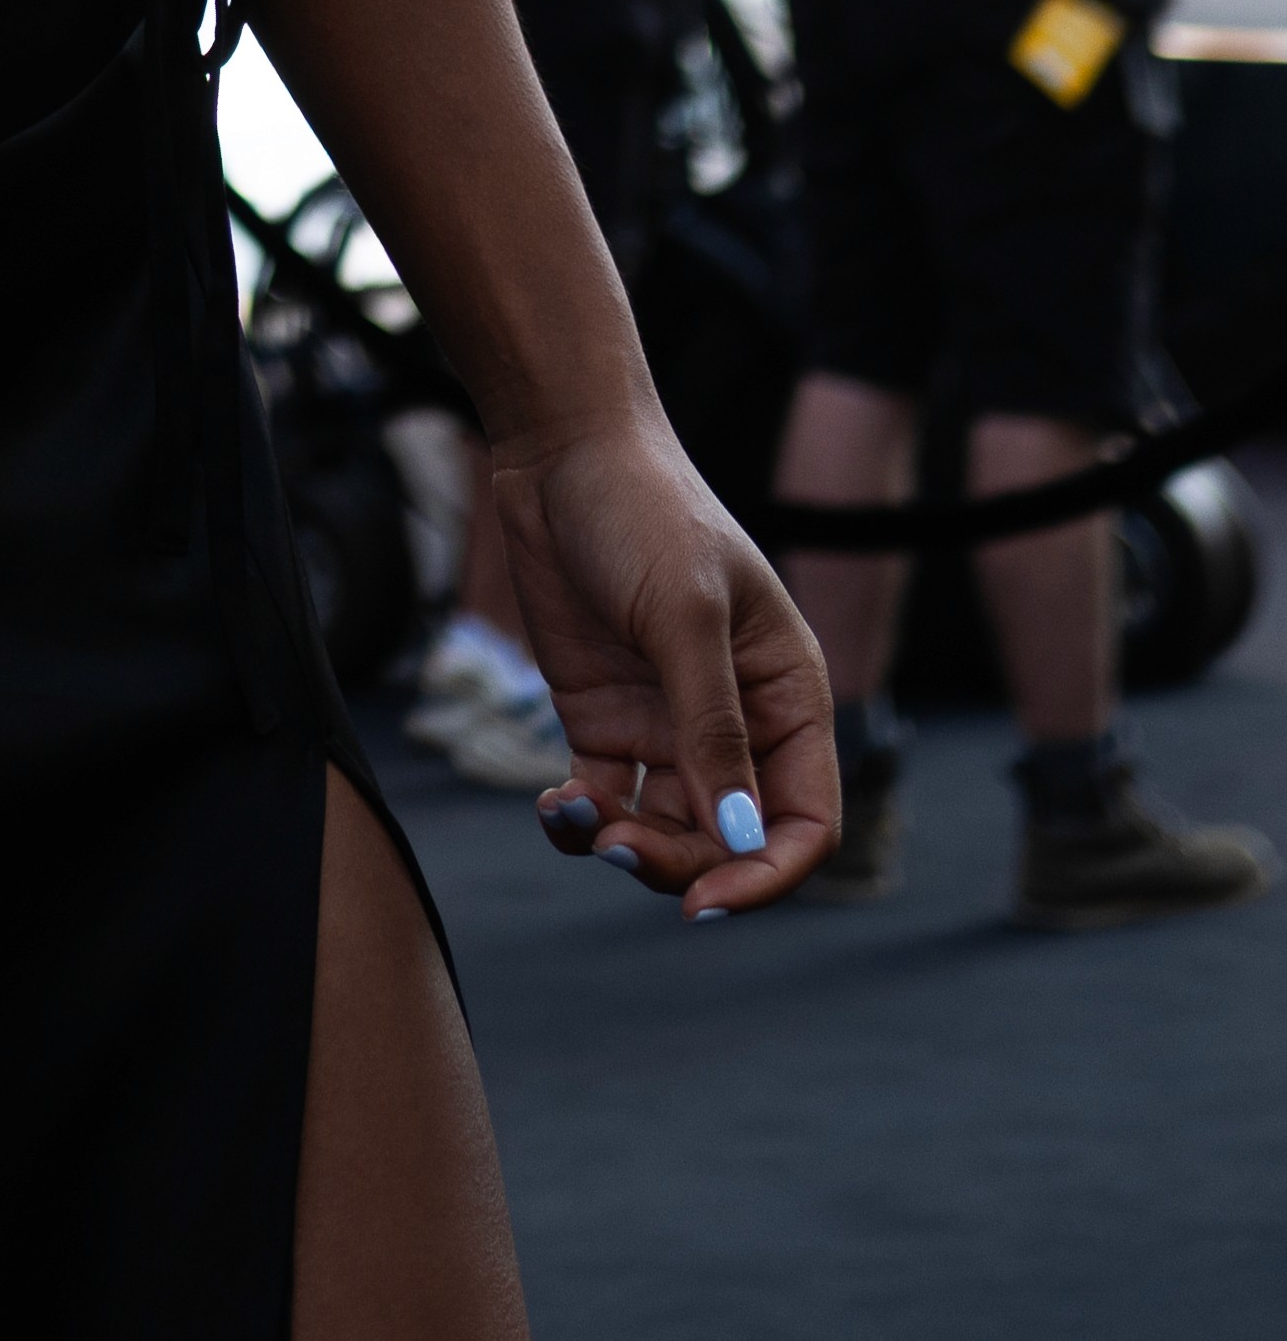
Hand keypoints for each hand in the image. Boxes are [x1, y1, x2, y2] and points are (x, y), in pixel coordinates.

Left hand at [493, 399, 836, 918]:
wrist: (559, 452)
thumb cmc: (643, 511)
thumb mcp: (686, 615)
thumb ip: (713, 729)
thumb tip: (741, 840)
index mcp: (787, 696)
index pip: (803, 821)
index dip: (768, 874)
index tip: (710, 904)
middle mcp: (736, 722)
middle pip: (730, 841)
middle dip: (680, 864)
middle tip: (616, 848)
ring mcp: (668, 725)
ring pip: (666, 832)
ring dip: (624, 845)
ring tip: (575, 816)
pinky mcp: (606, 719)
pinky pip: (606, 802)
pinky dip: (581, 820)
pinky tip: (552, 807)